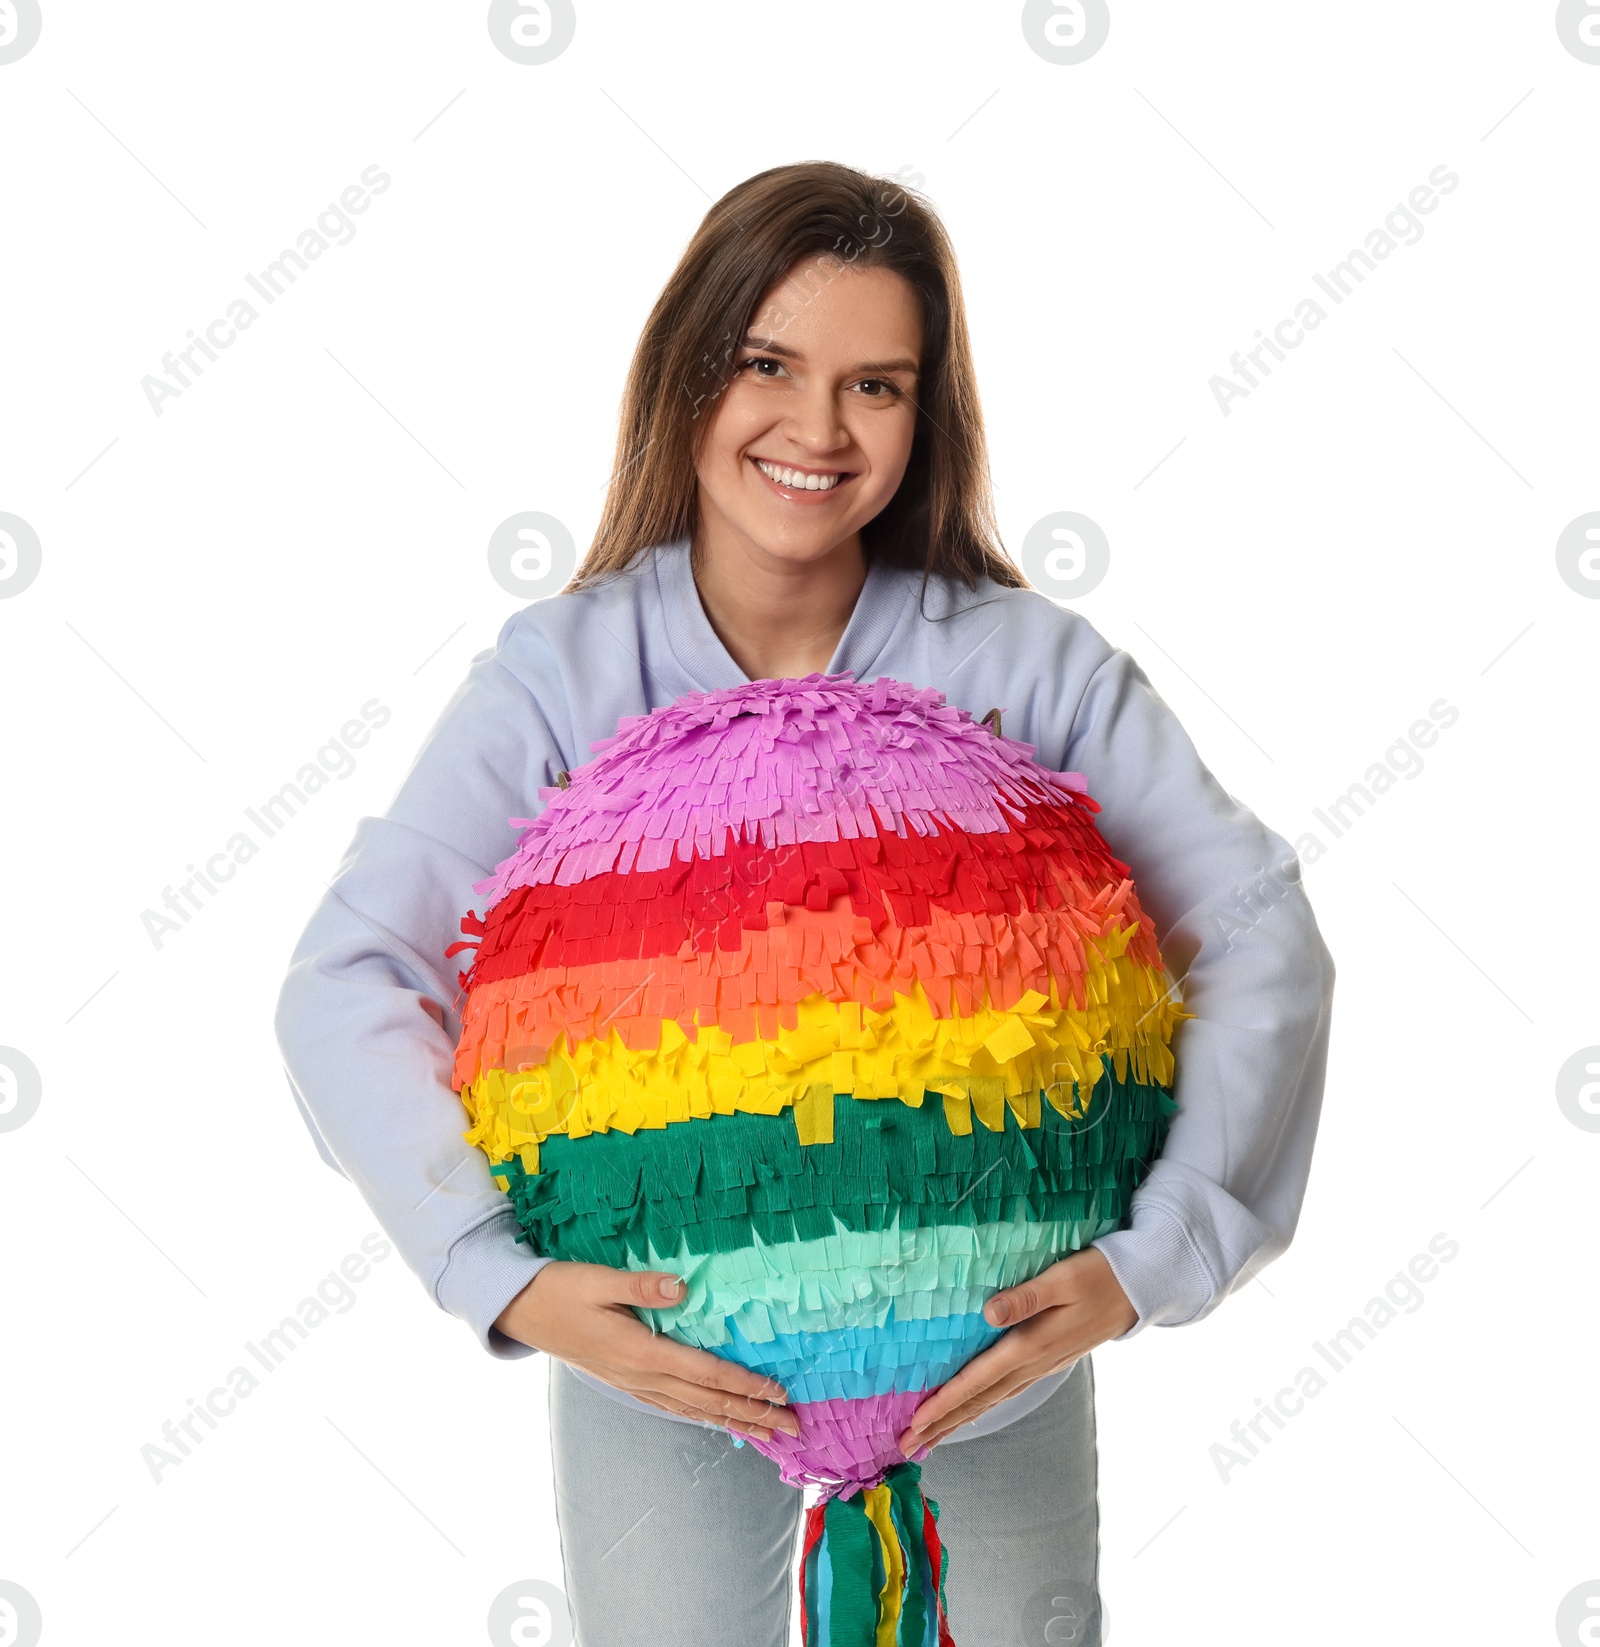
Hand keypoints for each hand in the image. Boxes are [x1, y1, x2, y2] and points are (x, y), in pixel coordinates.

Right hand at [495, 1261, 799, 1443]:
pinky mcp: (626, 1380)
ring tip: (768, 1434)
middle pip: (708, 1400)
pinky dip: (702, 1415)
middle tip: (794, 1427)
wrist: (522, 1312)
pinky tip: (716, 1419)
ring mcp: (634, 1382)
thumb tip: (682, 1287)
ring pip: (693, 1409)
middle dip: (754, 1414)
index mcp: (641, 1351)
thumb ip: (641, 1286)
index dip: (745, 1385)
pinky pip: (673, 1406)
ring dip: (734, 1420)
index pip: (706, 1373)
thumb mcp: (598, 1279)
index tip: (779, 1394)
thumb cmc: (561, 1289)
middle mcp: (642, 1375)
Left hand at [897, 1247, 1136, 1455]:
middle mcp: (1034, 1362)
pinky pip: (1008, 1391)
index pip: (978, 1379)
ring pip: (993, 1399)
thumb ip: (1026, 1296)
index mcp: (1032, 1343)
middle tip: (907, 1444)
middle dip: (942, 1422)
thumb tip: (988, 1312)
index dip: (946, 1401)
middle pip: (980, 1399)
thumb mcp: (1063, 1278)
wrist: (1138, 1289)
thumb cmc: (1098, 1275)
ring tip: (930, 1436)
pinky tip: (973, 1409)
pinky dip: (983, 1405)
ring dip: (960, 1418)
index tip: (916, 1421)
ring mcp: (1043, 1366)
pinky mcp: (1049, 1361)